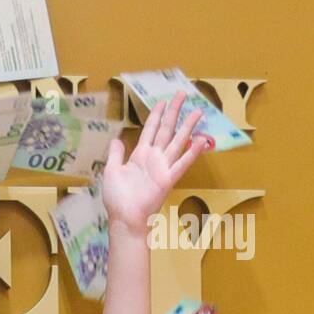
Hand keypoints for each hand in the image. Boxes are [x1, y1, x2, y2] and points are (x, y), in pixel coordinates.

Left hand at [102, 91, 207, 231]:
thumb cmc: (117, 197)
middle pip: (166, 130)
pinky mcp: (168, 179)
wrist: (124, 218)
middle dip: (174, 112)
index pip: (150, 130)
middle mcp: (154, 158)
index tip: (162, 101)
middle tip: (182, 95)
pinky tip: (202, 140)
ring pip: (177, 142)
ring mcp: (162, 167)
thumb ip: (116, 154)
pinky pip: (182, 163)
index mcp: (140, 155)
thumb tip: (117, 139)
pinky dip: (192, 152)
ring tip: (198, 111)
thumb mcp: (111, 171)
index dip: (156, 115)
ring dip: (188, 127)